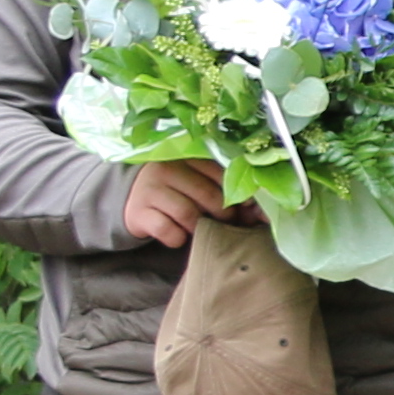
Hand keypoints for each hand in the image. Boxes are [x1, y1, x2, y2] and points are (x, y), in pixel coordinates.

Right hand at [122, 161, 241, 248]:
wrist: (134, 200)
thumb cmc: (177, 192)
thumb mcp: (196, 182)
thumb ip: (223, 190)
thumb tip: (259, 211)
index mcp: (187, 157)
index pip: (221, 175)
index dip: (237, 196)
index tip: (244, 209)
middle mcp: (167, 168)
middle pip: (208, 195)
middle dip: (222, 215)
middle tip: (223, 223)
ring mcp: (150, 189)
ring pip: (188, 214)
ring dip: (199, 228)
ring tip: (199, 228)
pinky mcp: (138, 212)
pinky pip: (168, 231)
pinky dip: (177, 238)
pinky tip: (177, 235)